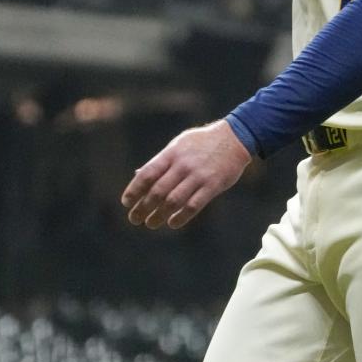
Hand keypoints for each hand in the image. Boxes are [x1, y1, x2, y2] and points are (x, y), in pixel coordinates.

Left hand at [121, 120, 252, 229]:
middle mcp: (183, 165)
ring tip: (151, 223)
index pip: (147, 174)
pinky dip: (181, 217)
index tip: (126, 203)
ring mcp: (198, 176)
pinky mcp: (213, 186)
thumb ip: (160, 161)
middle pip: (157, 191)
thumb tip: (138, 176)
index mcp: (171, 154)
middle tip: (135, 219)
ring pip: (173, 201)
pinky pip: (194, 206)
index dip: (134, 190)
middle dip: (143, 207)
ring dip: (159, 215)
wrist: (235, 137)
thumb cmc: (202, 143)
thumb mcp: (179, 145)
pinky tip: (172, 223)